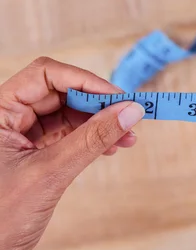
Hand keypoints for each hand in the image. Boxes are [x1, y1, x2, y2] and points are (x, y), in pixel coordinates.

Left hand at [0, 57, 144, 249]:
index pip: (45, 75)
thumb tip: (129, 111)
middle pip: (60, 92)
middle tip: (129, 112)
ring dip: (98, 121)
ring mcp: (21, 137)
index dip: (83, 80)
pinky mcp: (34, 156)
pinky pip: (68, 135)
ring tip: (127, 134)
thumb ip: (91, 139)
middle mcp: (8, 118)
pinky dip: (91, 139)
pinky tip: (112, 146)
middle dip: (96, 102)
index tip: (116, 95)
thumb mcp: (50, 174)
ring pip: (66, 114)